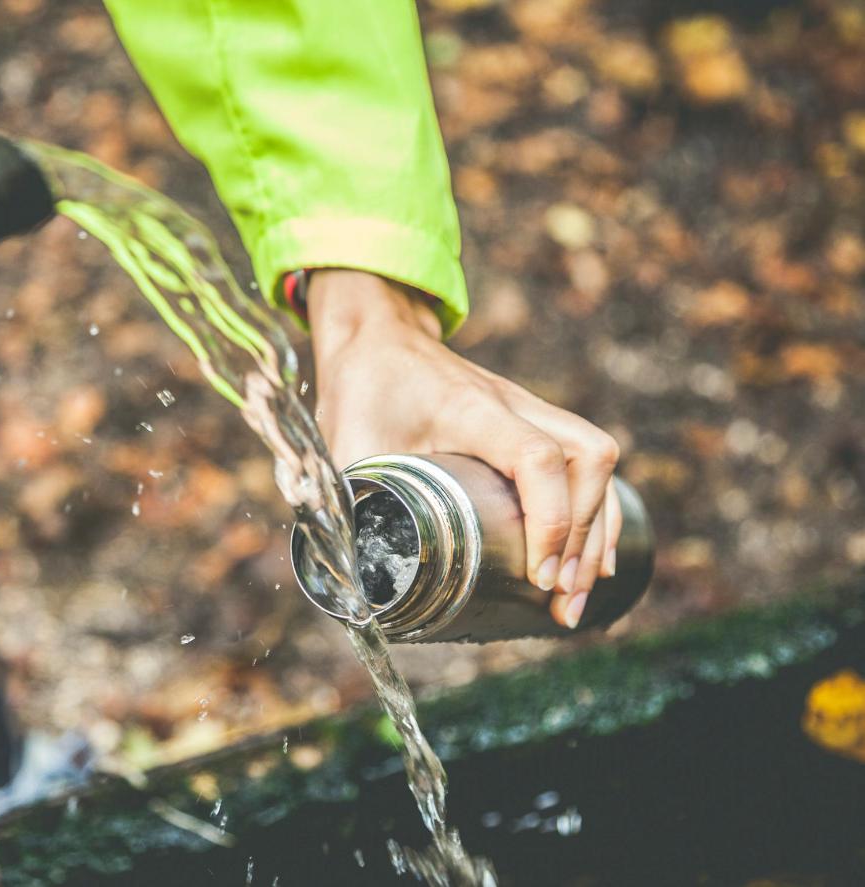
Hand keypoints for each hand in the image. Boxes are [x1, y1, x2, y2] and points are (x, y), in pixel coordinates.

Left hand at [307, 270, 620, 628]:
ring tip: (573, 599)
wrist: (378, 336)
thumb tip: (349, 580)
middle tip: (560, 603)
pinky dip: (597, 514)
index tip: (539, 577)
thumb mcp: (345, 443)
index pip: (536, 456)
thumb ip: (345, 505)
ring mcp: (530, 410)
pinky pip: (589, 461)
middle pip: (588, 458)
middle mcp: (512, 404)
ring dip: (596, 532)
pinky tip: (593, 563)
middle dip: (583, 538)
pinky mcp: (534, 423)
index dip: (550, 520)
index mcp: (470, 408)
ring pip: (597, 459)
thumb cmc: (361, 387)